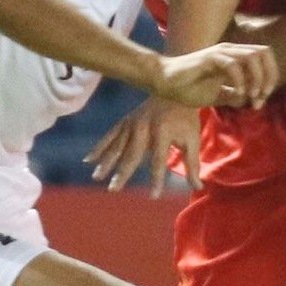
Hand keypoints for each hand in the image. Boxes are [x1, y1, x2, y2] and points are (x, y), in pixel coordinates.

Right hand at [87, 96, 203, 195]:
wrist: (175, 89)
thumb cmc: (186, 118)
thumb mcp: (192, 139)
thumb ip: (192, 164)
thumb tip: (197, 186)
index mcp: (162, 132)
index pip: (158, 161)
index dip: (156, 179)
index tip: (153, 196)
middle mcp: (143, 127)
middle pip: (131, 154)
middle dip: (122, 173)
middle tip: (113, 189)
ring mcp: (131, 123)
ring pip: (117, 146)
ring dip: (106, 162)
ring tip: (97, 177)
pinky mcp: (125, 121)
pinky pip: (110, 135)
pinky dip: (99, 147)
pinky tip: (88, 160)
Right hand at [151, 42, 279, 110]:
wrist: (164, 82)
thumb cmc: (188, 87)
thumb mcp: (218, 96)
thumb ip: (235, 97)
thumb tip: (251, 101)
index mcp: (234, 56)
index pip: (265, 57)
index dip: (270, 77)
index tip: (261, 99)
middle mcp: (230, 50)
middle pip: (264, 52)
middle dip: (268, 76)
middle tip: (260, 97)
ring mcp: (220, 52)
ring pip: (252, 56)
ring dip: (257, 78)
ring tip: (251, 96)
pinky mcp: (209, 58)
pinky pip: (233, 65)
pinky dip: (240, 81)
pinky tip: (236, 95)